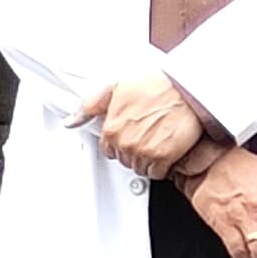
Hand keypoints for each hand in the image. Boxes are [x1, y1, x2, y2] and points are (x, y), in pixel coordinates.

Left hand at [79, 71, 206, 178]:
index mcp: (112, 128)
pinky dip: (163, 165)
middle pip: (125, 160)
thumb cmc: (156, 84)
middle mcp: (125, 143)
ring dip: (148, 159)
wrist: (185, 88)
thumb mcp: (116, 87)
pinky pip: (158, 173)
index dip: (121, 141)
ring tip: (159, 139)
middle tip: (148, 133)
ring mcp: (144, 152)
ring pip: (140, 168)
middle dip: (135, 150)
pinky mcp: (163, 158)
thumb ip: (91, 106)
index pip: (108, 150)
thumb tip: (71, 121)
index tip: (132, 133)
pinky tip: (167, 148)